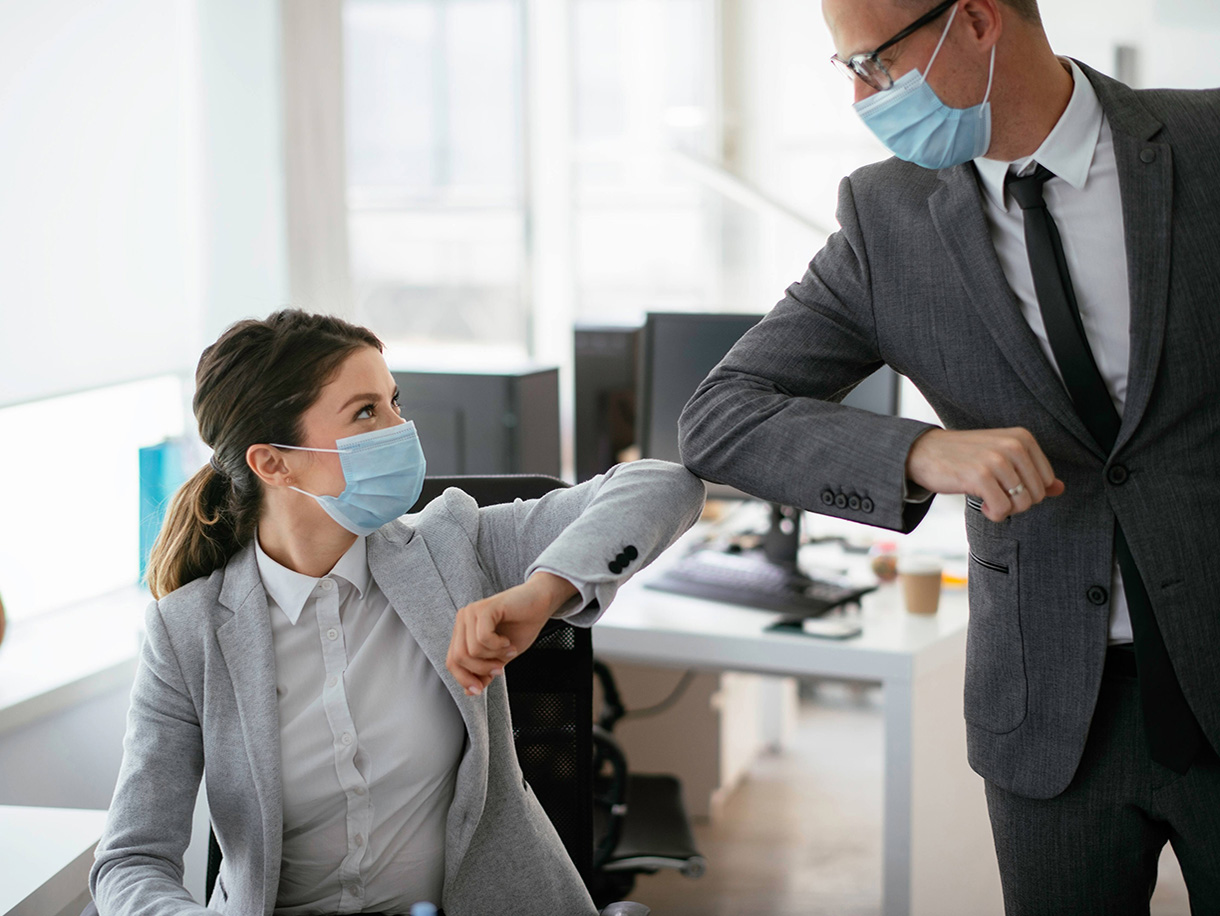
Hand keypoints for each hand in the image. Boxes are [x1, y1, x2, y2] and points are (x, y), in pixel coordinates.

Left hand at [446, 572, 577, 696]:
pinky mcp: (484, 608)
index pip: (452, 661)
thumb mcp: (501, 656)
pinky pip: (483, 638)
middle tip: (500, 668)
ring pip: (472, 651)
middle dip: (481, 670)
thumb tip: (470, 690)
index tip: (479, 690)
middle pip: (459, 658)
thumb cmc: (522, 624)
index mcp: (463, 630)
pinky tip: (508, 641)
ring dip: (494, 656)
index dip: (464, 679)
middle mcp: (463, 619)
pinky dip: (498, 646)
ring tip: (508, 650)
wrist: (540, 602)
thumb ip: (484, 671)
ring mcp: (472, 612)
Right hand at [905, 427, 1065, 522]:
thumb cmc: (965, 456)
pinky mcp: (979, 476)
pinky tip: (982, 504)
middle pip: (1037, 494)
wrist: (924, 451)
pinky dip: (993, 514)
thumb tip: (1060, 489)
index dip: (1029, 491)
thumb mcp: (1002, 457)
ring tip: (988, 499)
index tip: (1007, 486)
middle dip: (1018, 503)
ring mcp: (996, 460)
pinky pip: (1002, 510)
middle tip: (996, 495)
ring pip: (1022, 503)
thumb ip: (1032, 472)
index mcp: (1022, 437)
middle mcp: (1013, 445)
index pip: (1048, 480)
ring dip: (1005, 509)